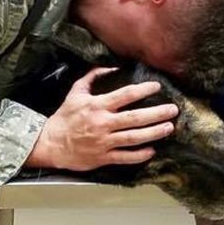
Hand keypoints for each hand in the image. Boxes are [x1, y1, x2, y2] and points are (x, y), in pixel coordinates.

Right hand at [25, 67, 178, 171]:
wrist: (50, 144)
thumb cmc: (64, 118)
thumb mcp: (75, 93)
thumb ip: (92, 78)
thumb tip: (109, 67)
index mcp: (96, 106)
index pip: (125, 95)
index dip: (143, 90)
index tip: (156, 86)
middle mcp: (102, 124)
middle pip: (135, 118)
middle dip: (157, 114)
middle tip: (173, 110)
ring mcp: (104, 142)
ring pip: (134, 138)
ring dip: (154, 133)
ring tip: (169, 128)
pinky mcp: (103, 158)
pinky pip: (125, 157)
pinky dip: (139, 155)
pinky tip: (152, 150)